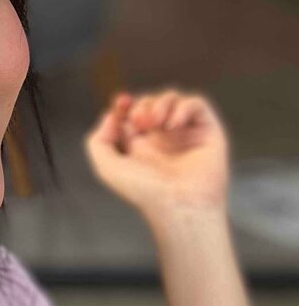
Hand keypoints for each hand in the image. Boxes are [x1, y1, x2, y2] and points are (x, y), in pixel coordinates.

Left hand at [83, 89, 230, 219]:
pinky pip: (196, 104)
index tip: (121, 103)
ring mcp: (184, 134)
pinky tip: (173, 125)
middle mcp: (162, 140)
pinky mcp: (206, 131)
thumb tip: (111, 117)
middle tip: (141, 122)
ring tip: (156, 122)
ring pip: (172, 100)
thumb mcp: (107, 168)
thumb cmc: (146, 193)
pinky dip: (183, 108)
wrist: (178, 205)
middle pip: (150, 103)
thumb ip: (98, 141)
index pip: (130, 115)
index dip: (123, 105)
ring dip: (160, 103)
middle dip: (142, 106)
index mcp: (139, 147)